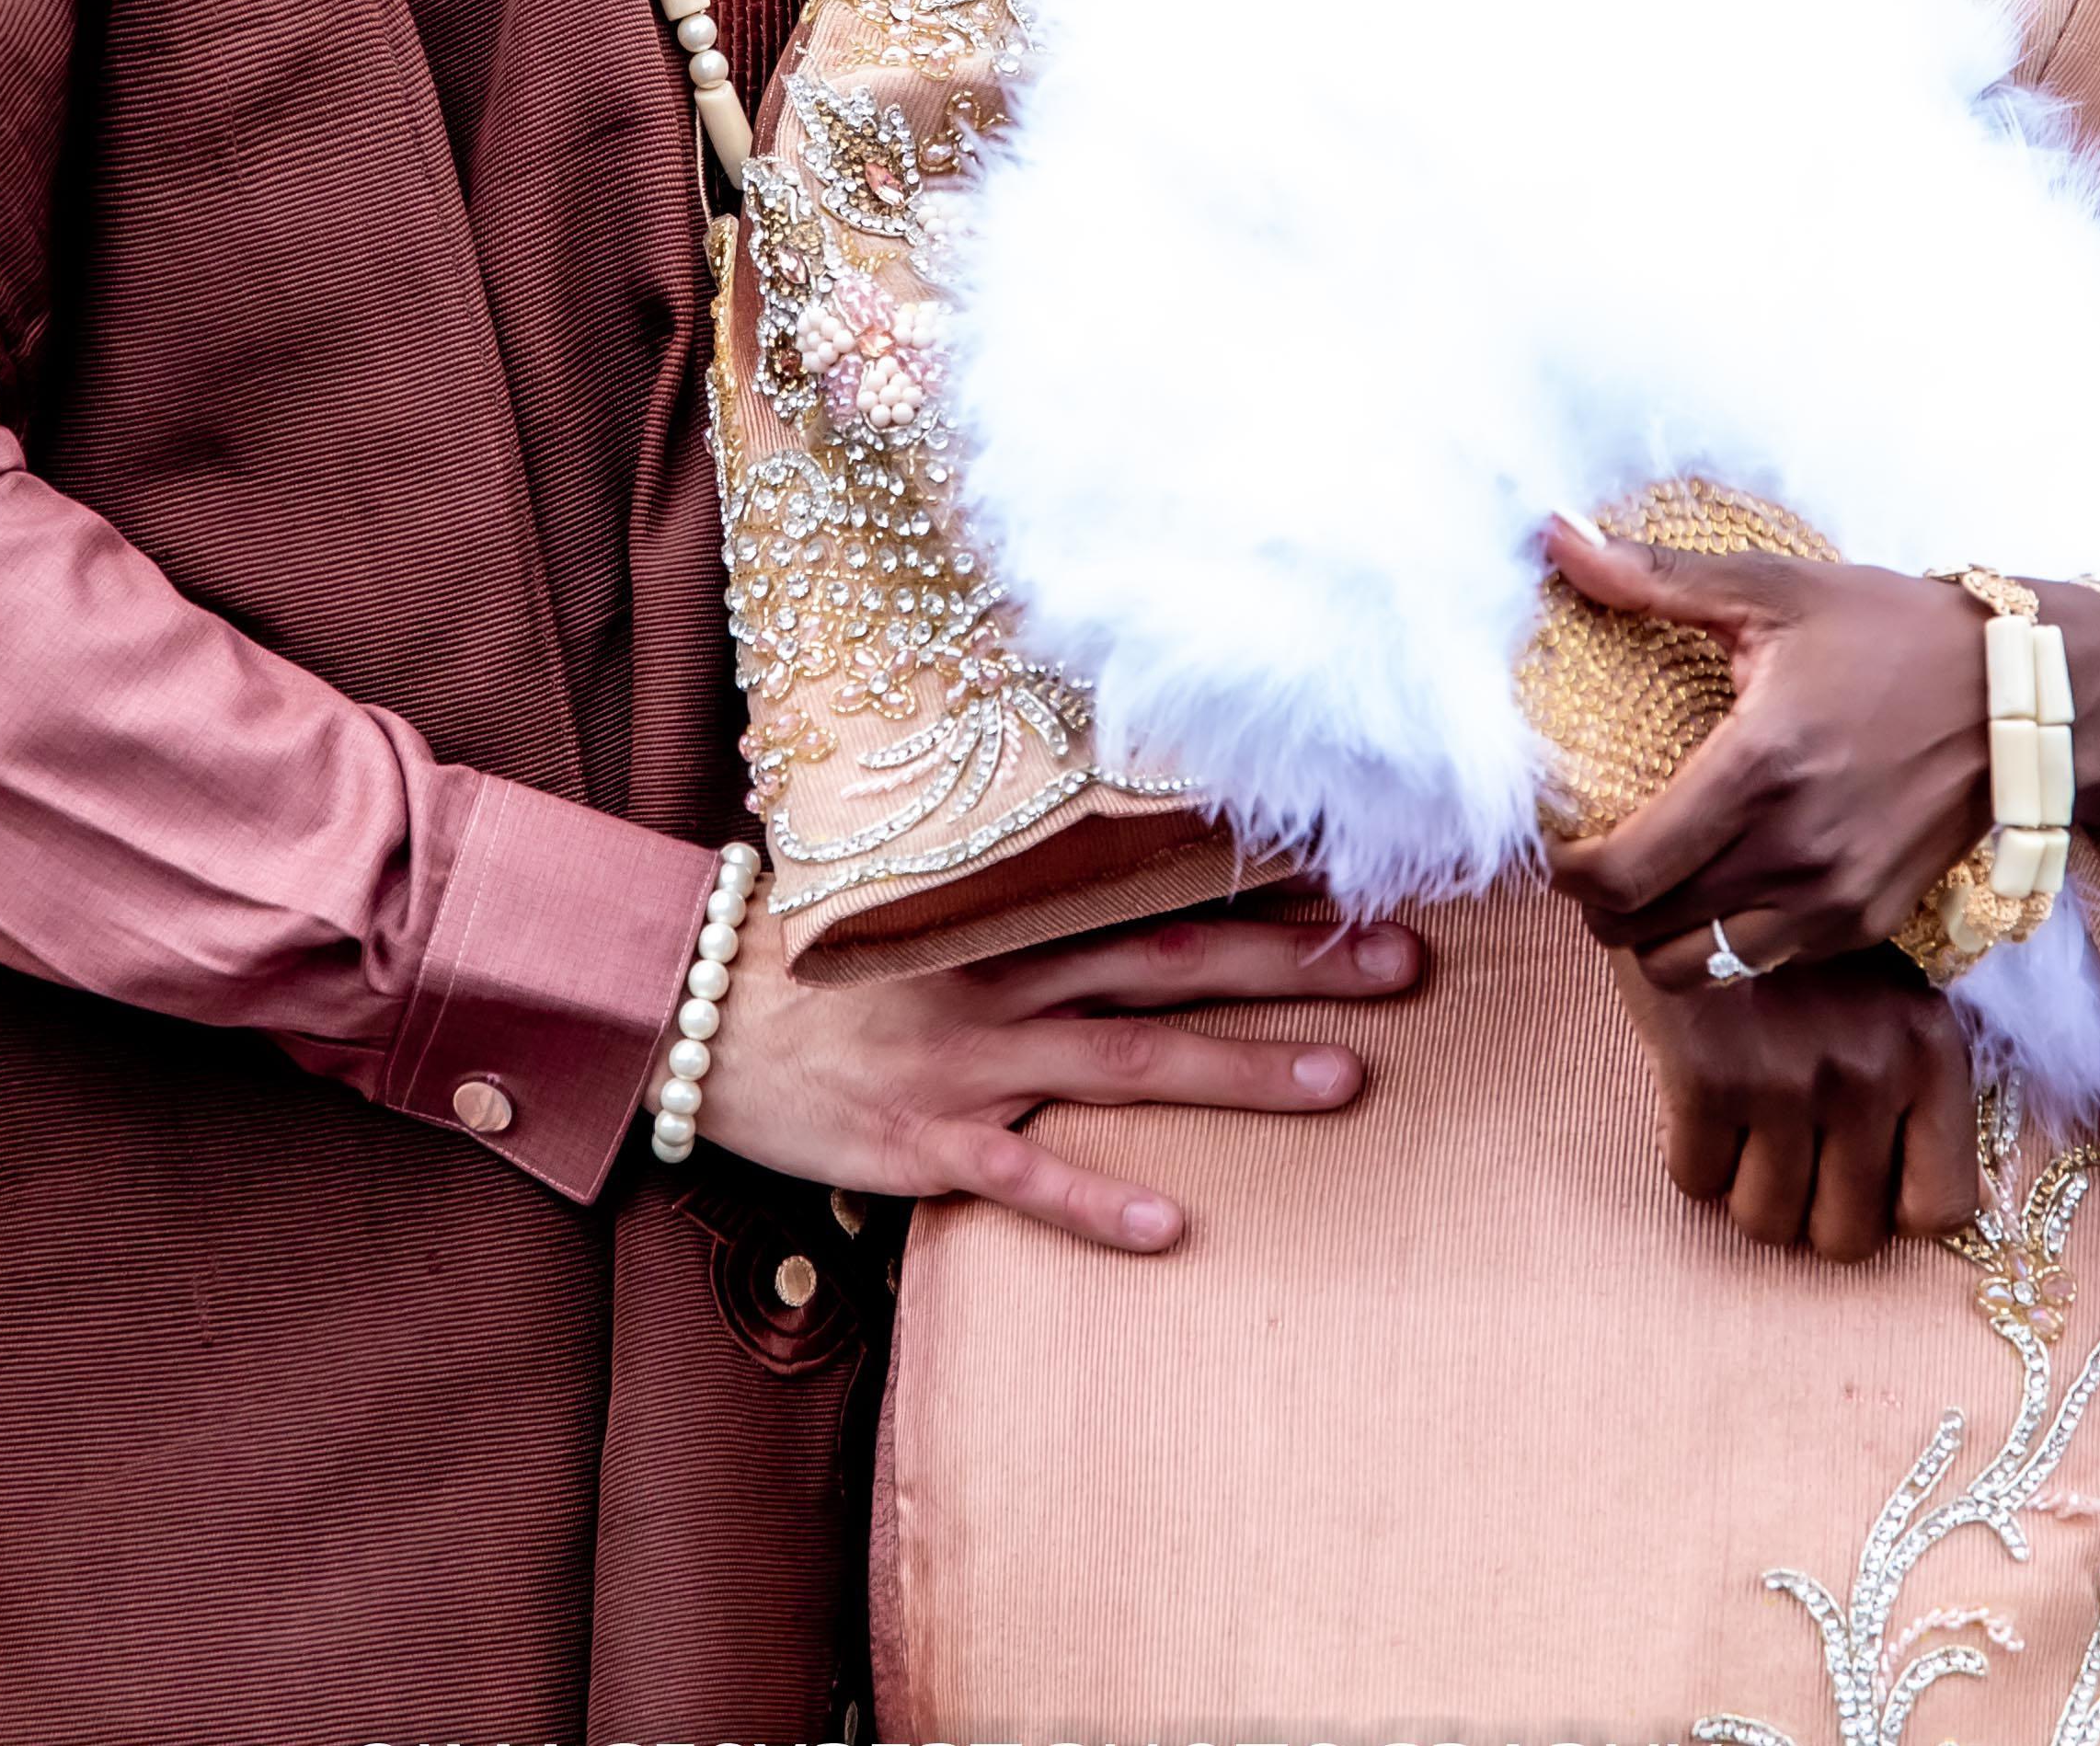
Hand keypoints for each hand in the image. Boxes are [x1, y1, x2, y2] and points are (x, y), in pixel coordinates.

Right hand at [700, 903, 1422, 1257]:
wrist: (695, 1012)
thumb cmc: (820, 959)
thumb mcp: (920, 905)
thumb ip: (1013, 897)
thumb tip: (1116, 870)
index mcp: (1009, 918)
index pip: (1156, 889)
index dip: (1260, 884)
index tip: (1363, 874)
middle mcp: (1006, 981)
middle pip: (1172, 964)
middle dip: (1293, 964)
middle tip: (1405, 965)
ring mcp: (971, 1062)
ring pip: (1128, 1062)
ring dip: (1239, 1069)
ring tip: (1343, 1082)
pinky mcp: (925, 1142)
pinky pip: (1022, 1176)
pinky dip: (1095, 1202)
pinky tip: (1171, 1227)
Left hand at [1538, 514, 1993, 986]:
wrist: (2022, 694)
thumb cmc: (1892, 631)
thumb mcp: (1775, 589)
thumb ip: (1655, 577)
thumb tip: (1555, 534)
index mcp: (1759, 770)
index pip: (1623, 875)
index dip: (1567, 873)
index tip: (1558, 842)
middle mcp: (1795, 852)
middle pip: (1643, 933)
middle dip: (1598, 904)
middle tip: (1592, 859)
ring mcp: (1835, 899)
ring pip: (1698, 969)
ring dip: (1654, 938)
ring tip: (1651, 884)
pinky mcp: (1868, 922)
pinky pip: (1763, 963)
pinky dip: (1722, 942)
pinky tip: (1720, 887)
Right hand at [1613, 942, 1976, 1261]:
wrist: (1702, 850)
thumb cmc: (1799, 938)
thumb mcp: (1886, 990)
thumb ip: (1905, 1080)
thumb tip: (1900, 1202)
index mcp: (1929, 1049)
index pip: (1940, 1208)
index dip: (1891, 1207)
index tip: (1859, 1175)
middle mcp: (1871, 1070)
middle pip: (1846, 1238)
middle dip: (1813, 1211)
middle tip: (1791, 1159)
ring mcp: (1789, 1077)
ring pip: (1766, 1221)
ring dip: (1748, 1189)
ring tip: (1744, 1132)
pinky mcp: (1708, 1074)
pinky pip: (1694, 1177)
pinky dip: (1692, 1155)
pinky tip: (1698, 1101)